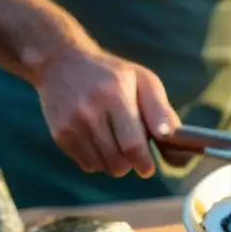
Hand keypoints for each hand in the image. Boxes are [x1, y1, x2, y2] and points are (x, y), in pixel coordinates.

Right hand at [35, 46, 181, 177]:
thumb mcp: (143, 80)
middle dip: (131, 164)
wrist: (62, 63)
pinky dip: (98, 160)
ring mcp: (72, 124)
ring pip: (103, 166)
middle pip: (118, 160)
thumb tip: (170, 136)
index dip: (144, 162)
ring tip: (118, 144)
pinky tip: (100, 142)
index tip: (148, 168)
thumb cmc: (113, 75)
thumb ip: (160, 109)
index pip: (132, 144)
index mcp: (115, 94)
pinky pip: (87, 164)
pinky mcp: (60, 135)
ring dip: (116, 164)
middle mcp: (90, 110)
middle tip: (136, 155)